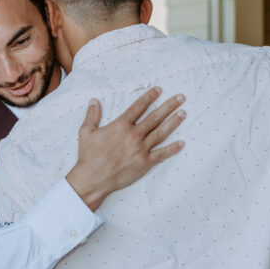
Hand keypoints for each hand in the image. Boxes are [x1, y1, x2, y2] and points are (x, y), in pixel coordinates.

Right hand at [65, 86, 185, 210]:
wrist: (93, 178)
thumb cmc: (88, 156)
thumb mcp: (86, 132)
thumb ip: (92, 115)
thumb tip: (94, 101)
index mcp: (121, 125)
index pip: (139, 107)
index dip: (149, 97)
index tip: (159, 90)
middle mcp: (134, 135)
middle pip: (155, 117)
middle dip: (169, 106)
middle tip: (180, 98)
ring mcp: (141, 149)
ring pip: (161, 132)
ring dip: (173, 122)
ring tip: (183, 113)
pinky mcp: (145, 163)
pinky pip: (162, 154)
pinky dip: (172, 149)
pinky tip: (182, 143)